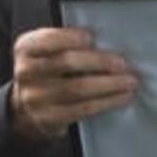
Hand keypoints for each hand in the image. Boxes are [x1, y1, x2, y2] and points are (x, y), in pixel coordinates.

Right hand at [7, 26, 136, 142]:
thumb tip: (107, 40)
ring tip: (130, 81)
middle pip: (66, 63)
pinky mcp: (49, 118)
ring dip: (109, 84)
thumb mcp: (47, 51)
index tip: (92, 38)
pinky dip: (107, 102)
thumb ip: (66, 42)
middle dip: (99, 62)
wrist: (26, 108)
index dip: (70, 37)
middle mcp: (26, 73)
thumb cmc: (48, 71)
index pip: (47, 39)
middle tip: (123, 64)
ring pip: (77, 88)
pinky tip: (122, 97)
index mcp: (26, 48)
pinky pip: (83, 109)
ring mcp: (36, 98)